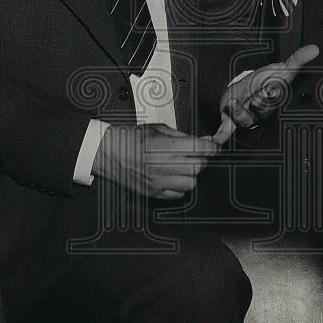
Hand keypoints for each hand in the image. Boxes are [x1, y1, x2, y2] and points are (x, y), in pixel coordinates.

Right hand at [91, 123, 218, 199]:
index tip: (214, 146)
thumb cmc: (130, 138)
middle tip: (195, 153)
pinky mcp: (154, 193)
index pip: (199, 149)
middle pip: (198, 167)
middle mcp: (162, 166)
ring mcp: (158, 182)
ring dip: (192, 174)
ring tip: (183, 165)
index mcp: (164, 146)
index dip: (211, 147)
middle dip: (201, 159)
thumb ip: (182, 136)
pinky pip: (179, 194)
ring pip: (191, 183)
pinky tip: (173, 176)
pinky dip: (181, 186)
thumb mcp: (158, 128)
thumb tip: (203, 140)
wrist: (107, 153)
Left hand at [213, 44, 319, 144]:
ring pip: (245, 119)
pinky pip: (227, 131)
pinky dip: (221, 136)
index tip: (271, 88)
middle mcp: (262, 110)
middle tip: (255, 97)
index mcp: (274, 98)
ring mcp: (248, 117)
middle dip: (258, 103)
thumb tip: (314, 49)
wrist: (246, 90)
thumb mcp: (280, 69)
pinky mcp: (232, 121)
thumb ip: (297, 59)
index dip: (274, 94)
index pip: (276, 96)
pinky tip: (218, 140)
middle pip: (262, 110)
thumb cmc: (264, 81)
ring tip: (233, 102)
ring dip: (238, 111)